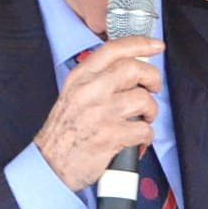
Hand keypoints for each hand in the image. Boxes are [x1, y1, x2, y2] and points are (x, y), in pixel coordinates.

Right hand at [32, 38, 165, 191]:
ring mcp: (100, 114)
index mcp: (80, 78)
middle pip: (133, 69)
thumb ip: (97, 79)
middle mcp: (89, 92)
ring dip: (151, 111)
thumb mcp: (73, 94)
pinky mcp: (110, 137)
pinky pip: (143, 130)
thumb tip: (130, 69)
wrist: (51, 164)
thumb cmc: (65, 131)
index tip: (156, 46)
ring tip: (144, 118)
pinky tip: (138, 138)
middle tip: (153, 88)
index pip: (113, 50)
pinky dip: (147, 135)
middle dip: (152, 78)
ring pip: (143, 99)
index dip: (139, 44)